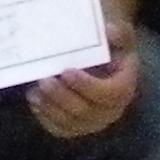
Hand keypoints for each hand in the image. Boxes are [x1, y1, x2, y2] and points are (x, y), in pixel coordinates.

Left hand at [30, 21, 139, 141]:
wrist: (103, 65)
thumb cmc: (110, 50)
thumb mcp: (120, 38)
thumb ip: (119, 33)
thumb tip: (110, 31)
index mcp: (124, 89)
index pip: (110, 94)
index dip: (88, 86)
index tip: (67, 72)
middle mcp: (110, 112)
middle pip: (85, 111)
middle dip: (62, 97)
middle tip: (45, 80)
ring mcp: (92, 123)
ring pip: (69, 122)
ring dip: (50, 107)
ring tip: (35, 91)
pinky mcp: (75, 128)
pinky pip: (59, 128)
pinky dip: (45, 116)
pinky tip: (35, 100)